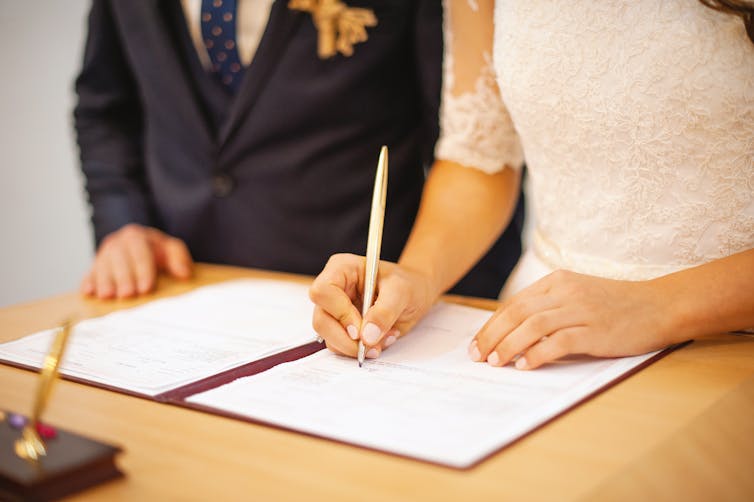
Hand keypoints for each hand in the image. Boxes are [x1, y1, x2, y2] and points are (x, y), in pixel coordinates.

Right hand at [80, 224, 192, 298]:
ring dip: (104, 282)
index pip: (140, 252)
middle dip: (123, 278)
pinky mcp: (94, 265)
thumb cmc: (157, 251)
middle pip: (118, 259)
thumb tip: (184, 274)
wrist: (136, 244)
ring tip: (108, 296)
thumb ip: (179, 258)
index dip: (143, 270)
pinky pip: (89, 273)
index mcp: (136, 236)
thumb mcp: (171, 249)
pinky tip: (88, 293)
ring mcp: (103, 254)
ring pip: (101, 266)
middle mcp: (117, 243)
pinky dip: (88, 282)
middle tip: (127, 295)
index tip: (146, 288)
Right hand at [309, 253, 437, 358]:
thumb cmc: (408, 284)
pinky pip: (340, 346)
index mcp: (341, 269)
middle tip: (370, 346)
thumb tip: (367, 337)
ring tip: (384, 339)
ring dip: (355, 347)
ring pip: (328, 337)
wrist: (415, 294)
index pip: (323, 292)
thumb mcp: (402, 292)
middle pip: (321, 320)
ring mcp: (335, 311)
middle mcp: (333, 290)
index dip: (339, 313)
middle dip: (345, 339)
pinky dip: (360, 350)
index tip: (360, 330)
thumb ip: (385, 312)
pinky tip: (379, 342)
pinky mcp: (341, 328)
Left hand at [469, 270, 671, 369]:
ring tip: (495, 362)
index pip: (514, 303)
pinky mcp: (596, 330)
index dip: (491, 325)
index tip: (477, 344)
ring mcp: (581, 310)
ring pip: (532, 325)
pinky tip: (525, 365)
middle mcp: (566, 292)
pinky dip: (538, 354)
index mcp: (557, 281)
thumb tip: (513, 334)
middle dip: (492, 336)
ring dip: (508, 345)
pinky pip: (559, 341)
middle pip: (516, 312)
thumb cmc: (616, 305)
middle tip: (477, 356)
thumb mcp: (578, 295)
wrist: (660, 306)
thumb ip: (549, 307)